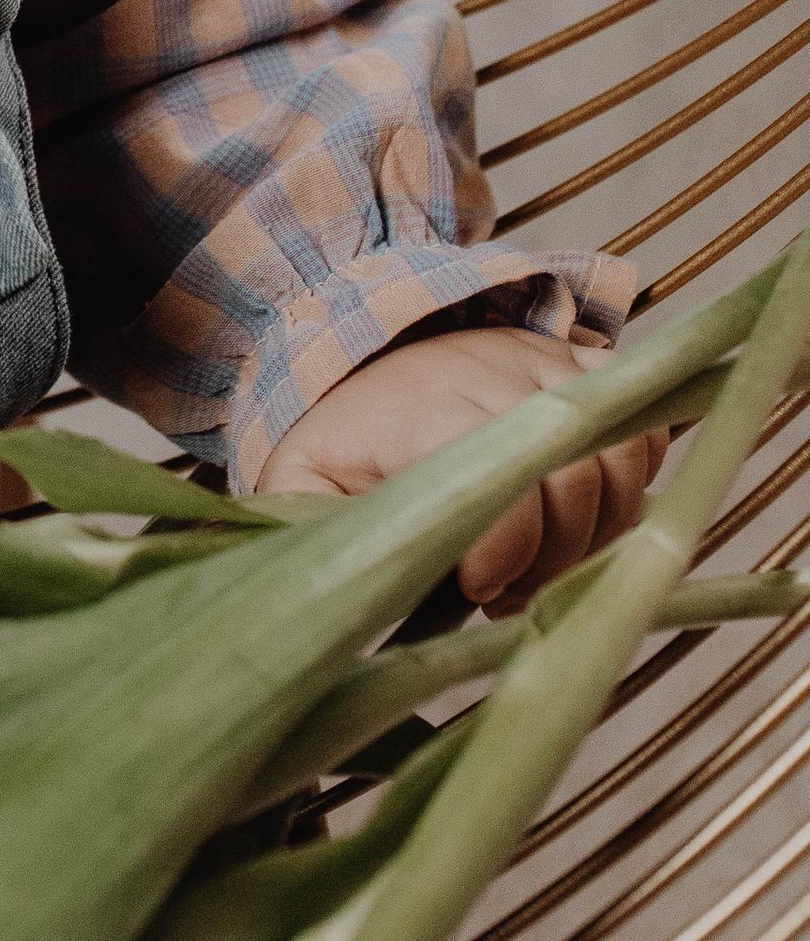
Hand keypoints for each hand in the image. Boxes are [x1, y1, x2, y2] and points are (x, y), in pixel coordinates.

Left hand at [259, 326, 667, 614]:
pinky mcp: (574, 362)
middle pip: (576, 480)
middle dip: (558, 558)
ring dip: (602, 528)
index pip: (506, 485)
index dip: (509, 553)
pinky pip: (640, 420)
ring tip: (544, 557)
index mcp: (425, 413)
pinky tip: (581, 511)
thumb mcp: (300, 484)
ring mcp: (543, 363)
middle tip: (511, 588)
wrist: (356, 350)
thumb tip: (347, 585)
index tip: (481, 590)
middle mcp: (494, 377)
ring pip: (621, 455)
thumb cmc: (336, 438)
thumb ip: (315, 529)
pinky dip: (633, 475)